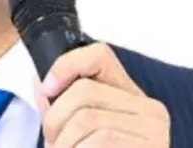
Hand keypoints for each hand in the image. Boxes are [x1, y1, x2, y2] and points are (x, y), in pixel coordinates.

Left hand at [33, 42, 169, 146]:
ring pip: (86, 120)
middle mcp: (149, 109)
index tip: (46, 88)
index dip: (66, 65)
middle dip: (55, 119)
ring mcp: (154, 132)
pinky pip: (99, 142)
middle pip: (83, 92)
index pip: (99, 54)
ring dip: (62, 143)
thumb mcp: (85, 132)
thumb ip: (62, 107)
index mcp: (131, 95)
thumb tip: (39, 84)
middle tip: (52, 143)